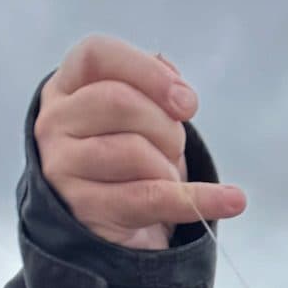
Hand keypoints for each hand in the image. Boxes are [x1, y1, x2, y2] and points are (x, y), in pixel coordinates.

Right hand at [35, 35, 245, 249]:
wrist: (111, 232)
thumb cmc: (127, 166)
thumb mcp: (140, 120)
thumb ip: (151, 88)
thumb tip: (167, 67)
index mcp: (66, 88)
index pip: (97, 55)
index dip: (146, 71)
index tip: (186, 101)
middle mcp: (56, 122)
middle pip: (120, 101)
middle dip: (166, 127)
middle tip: (174, 149)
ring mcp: (64, 166)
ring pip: (134, 151)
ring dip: (170, 167)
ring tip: (169, 179)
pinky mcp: (87, 209)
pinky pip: (153, 198)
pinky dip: (200, 199)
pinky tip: (232, 201)